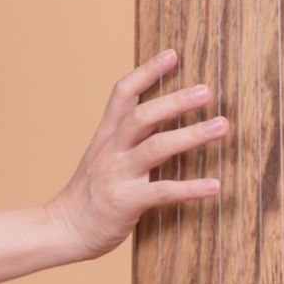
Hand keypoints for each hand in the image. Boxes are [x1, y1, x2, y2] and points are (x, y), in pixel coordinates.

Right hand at [47, 48, 226, 261]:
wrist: (62, 229)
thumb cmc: (88, 194)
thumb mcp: (100, 155)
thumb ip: (124, 135)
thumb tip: (156, 113)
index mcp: (106, 136)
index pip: (122, 93)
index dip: (146, 72)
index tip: (172, 54)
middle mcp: (111, 151)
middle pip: (141, 116)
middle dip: (175, 100)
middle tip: (206, 91)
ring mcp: (118, 175)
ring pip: (156, 148)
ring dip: (191, 135)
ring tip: (221, 126)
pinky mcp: (127, 203)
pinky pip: (163, 192)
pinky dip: (191, 188)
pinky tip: (215, 185)